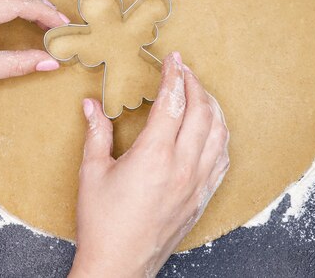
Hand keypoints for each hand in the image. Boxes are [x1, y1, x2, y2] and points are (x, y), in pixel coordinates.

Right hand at [69, 52, 229, 277]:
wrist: (119, 266)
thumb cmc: (102, 223)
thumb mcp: (92, 173)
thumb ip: (96, 133)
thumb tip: (91, 105)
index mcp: (154, 156)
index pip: (172, 102)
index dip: (174, 75)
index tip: (174, 58)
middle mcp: (183, 166)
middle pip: (202, 111)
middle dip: (195, 84)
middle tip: (185, 70)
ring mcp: (197, 183)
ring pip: (219, 133)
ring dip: (213, 107)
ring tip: (200, 93)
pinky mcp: (202, 197)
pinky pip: (223, 159)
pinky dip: (221, 136)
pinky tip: (213, 129)